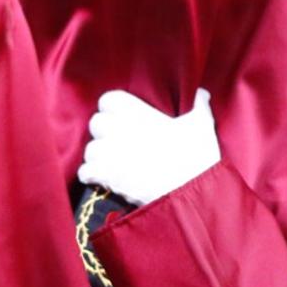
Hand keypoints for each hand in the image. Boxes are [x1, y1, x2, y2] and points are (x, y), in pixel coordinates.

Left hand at [76, 88, 220, 205]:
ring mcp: (110, 153)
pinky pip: (85, 172)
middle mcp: (118, 128)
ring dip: (99, 156)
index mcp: (136, 112)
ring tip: (113, 162)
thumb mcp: (201, 124)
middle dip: (105, 132)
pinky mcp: (106, 176)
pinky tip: (103, 179)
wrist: (190, 192)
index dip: (114, 109)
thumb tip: (201, 93)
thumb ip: (198, 104)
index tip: (124, 118)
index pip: (108, 99)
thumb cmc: (195, 155)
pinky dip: (91, 176)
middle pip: (96, 123)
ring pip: (90, 150)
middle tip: (120, 141)